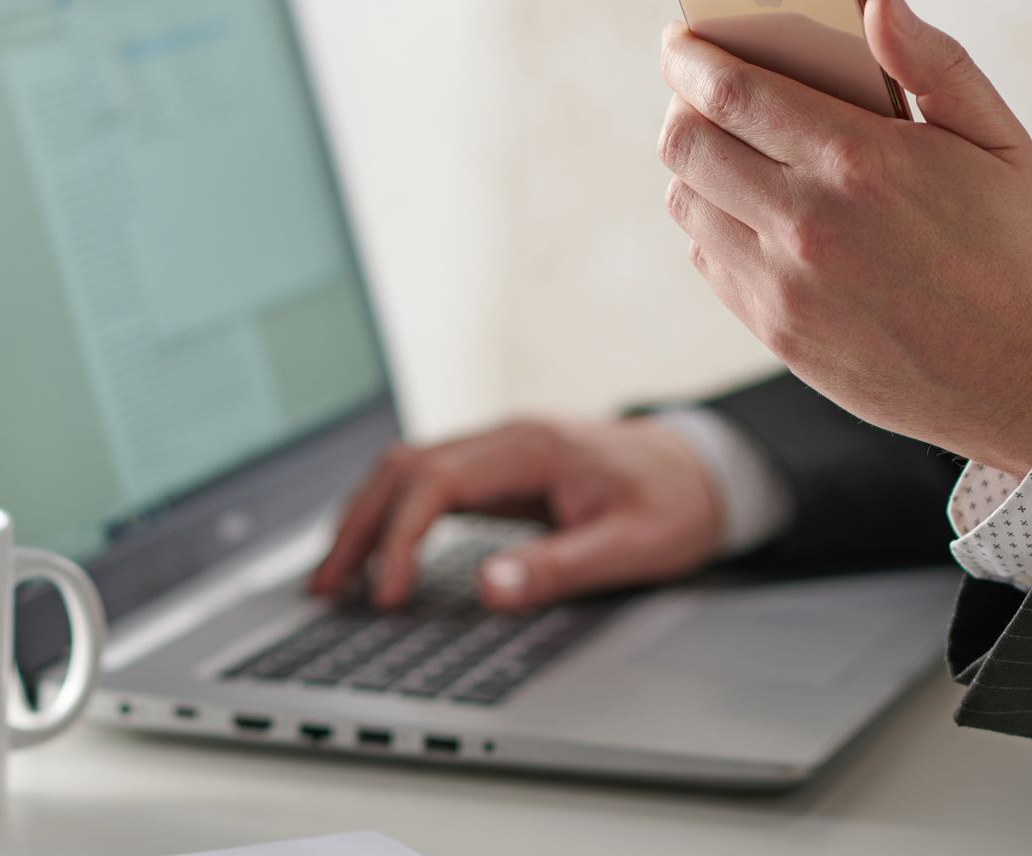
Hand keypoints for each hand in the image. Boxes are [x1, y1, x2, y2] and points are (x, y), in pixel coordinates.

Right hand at [308, 418, 724, 610]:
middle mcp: (505, 438)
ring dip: (366, 518)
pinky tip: (378, 552)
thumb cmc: (674, 502)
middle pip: (404, 467)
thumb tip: (489, 589)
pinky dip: (393, 515)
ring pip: (409, 470)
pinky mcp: (500, 468)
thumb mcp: (630, 545)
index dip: (398, 538)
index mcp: (531, 447)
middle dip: (358, 526)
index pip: (436, 483)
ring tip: (335, 577)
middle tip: (325, 588)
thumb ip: (559, 566)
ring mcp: (499, 449)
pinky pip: (429, 483)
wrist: (705, 468)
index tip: (384, 594)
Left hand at [655, 0, 1031, 474]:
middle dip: (682, 103)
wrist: (1022, 379)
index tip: (679, 41)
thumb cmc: (1014, 245)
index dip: (690, 58)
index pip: (732, 92)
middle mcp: (807, 224)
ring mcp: (784, 285)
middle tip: (697, 89)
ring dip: (695, 165)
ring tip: (729, 148)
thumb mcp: (999, 141)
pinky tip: (754, 210)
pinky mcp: (776, 330)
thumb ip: (934, 63)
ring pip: (686, 201)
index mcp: (859, 162)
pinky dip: (715, 221)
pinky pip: (708, 257)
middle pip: (686, 144)